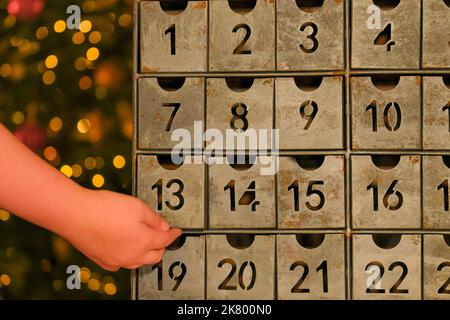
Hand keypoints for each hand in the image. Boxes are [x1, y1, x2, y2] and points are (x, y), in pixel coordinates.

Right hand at [61, 189, 181, 270]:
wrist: (75, 214)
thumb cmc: (103, 209)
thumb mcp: (137, 206)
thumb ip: (154, 219)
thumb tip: (163, 226)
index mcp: (144, 242)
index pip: (166, 240)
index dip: (173, 234)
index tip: (176, 231)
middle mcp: (132, 255)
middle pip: (154, 256)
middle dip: (161, 246)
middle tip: (162, 236)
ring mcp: (116, 260)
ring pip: (138, 262)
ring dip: (145, 253)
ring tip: (145, 241)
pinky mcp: (102, 260)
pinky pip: (120, 263)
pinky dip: (127, 257)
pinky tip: (125, 247)